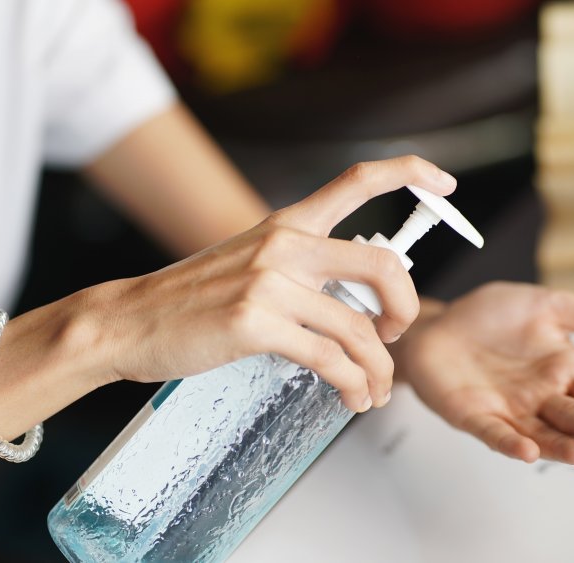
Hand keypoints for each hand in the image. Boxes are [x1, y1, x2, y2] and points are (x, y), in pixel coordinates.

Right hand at [84, 156, 455, 410]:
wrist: (128, 321)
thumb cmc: (188, 299)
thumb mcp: (249, 263)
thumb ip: (301, 269)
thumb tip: (353, 301)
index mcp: (287, 224)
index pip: (357, 180)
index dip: (410, 173)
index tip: (445, 183)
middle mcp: (284, 244)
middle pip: (382, 265)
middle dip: (407, 307)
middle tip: (398, 334)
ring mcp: (269, 281)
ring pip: (359, 329)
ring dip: (379, 369)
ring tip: (374, 390)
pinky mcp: (256, 322)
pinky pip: (330, 359)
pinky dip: (352, 384)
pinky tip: (351, 396)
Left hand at [397, 282, 573, 465]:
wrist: (439, 322)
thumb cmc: (493, 316)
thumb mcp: (552, 307)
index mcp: (565, 371)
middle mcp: (542, 397)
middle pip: (573, 418)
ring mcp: (509, 411)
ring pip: (542, 434)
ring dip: (560, 446)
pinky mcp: (475, 417)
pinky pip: (495, 434)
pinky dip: (511, 443)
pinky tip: (527, 451)